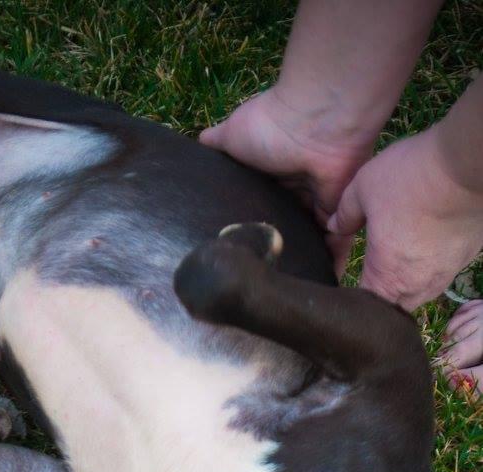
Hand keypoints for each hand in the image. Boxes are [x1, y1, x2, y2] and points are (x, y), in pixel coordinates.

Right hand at [200, 87, 375, 271]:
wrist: (314, 121)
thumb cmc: (270, 125)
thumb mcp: (230, 133)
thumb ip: (213, 145)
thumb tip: (193, 151)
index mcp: (268, 176)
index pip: (256, 208)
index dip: (246, 228)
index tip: (232, 253)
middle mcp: (291, 190)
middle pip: (281, 228)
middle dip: (273, 251)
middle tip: (255, 284)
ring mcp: (314, 202)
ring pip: (305, 239)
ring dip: (299, 260)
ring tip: (281, 293)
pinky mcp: (335, 212)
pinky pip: (333, 243)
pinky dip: (327, 262)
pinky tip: (313, 286)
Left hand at [327, 128, 482, 309]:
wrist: (466, 163)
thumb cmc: (411, 178)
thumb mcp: (364, 189)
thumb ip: (344, 214)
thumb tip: (332, 226)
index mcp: (387, 278)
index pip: (365, 307)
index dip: (353, 300)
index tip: (347, 286)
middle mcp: (418, 285)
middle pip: (393, 306)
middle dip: (381, 296)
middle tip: (370, 275)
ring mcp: (445, 273)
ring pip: (421, 293)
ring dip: (407, 283)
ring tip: (397, 261)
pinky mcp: (466, 257)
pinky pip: (443, 273)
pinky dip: (431, 266)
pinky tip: (425, 245)